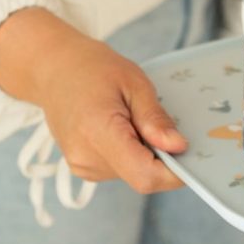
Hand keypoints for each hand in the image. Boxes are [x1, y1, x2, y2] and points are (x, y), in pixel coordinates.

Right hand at [0, 9, 187, 193]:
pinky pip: (119, 169)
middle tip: (156, 121)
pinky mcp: (82, 167)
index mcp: (98, 132)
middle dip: (160, 156)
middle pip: (141, 175)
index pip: (144, 174)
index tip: (191, 154)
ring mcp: (81, 166)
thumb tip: (178, 147)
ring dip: (144, 152)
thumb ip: (155, 118)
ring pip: (132, 173)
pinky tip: (119, 127)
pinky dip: (129, 152)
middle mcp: (86, 156)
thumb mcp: (133, 82)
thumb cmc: (92, 68)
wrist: (53, 69)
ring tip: (130, 117)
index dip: (174, 172)